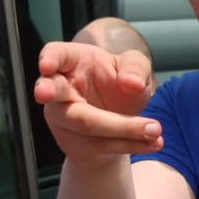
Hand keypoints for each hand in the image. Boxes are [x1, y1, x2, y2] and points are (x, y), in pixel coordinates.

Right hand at [34, 41, 161, 165]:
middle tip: (44, 93)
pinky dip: (131, 144)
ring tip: (155, 129)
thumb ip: (135, 67)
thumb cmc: (120, 84)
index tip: (46, 66)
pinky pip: (101, 144)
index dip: (48, 59)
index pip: (54, 54)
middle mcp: (61, 90)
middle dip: (48, 91)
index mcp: (72, 62)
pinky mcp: (75, 143)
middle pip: (56, 92)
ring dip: (123, 127)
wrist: (122, 121)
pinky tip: (155, 142)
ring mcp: (63, 118)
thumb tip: (131, 83)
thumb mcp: (134, 68)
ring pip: (86, 123)